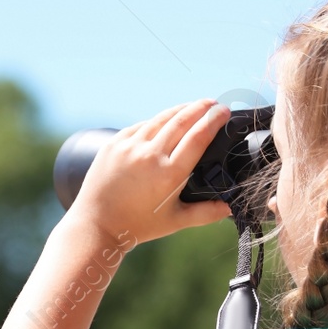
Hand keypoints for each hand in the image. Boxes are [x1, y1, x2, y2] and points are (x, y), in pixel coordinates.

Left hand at [68, 99, 234, 245]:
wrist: (97, 224)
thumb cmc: (138, 225)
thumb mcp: (175, 221)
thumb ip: (205, 213)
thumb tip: (229, 207)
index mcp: (169, 174)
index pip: (197, 137)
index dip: (213, 121)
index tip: (224, 111)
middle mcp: (149, 156)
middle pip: (181, 121)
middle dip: (200, 108)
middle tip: (213, 103)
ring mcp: (130, 147)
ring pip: (161, 119)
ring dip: (180, 109)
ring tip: (195, 106)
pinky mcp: (114, 143)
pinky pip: (141, 125)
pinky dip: (157, 120)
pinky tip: (166, 119)